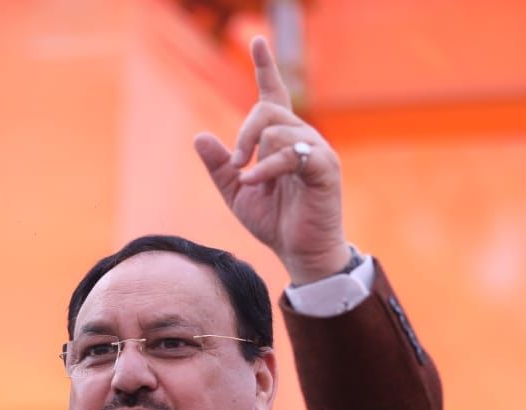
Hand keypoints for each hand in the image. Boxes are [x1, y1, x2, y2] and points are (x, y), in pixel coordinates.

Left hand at [193, 36, 351, 283]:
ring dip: (254, 152)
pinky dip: (268, 167)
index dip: (265, 68)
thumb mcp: (236, 193)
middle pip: (267, 110)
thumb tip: (200, 137)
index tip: (256, 41)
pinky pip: (293, 154)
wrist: (299, 252)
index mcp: (281, 139)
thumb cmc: (274, 222)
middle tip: (235, 162)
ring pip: (279, 129)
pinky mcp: (325, 168)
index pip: (273, 95)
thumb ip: (219, 167)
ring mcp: (316, 151)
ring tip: (249, 179)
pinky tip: (254, 181)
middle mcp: (301, 137)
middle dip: (244, 133)